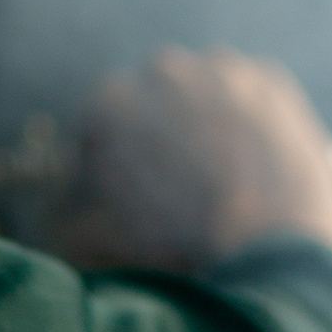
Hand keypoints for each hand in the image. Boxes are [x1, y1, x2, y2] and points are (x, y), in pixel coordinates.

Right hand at [54, 47, 331, 273]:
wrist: (272, 260)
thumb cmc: (176, 255)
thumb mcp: (95, 246)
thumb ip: (63, 216)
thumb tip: (59, 209)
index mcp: (110, 103)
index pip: (102, 125)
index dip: (114, 161)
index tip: (133, 193)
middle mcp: (162, 71)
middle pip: (153, 101)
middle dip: (161, 134)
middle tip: (181, 187)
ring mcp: (221, 70)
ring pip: (202, 90)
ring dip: (204, 119)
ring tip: (223, 176)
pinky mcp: (270, 80)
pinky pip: (250, 92)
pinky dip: (249, 118)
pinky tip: (255, 161)